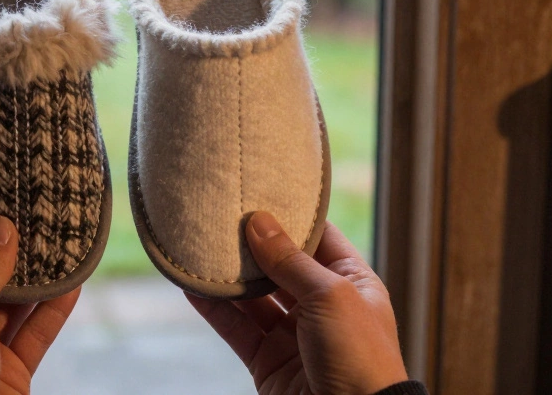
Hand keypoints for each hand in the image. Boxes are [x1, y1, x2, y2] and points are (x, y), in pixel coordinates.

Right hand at [189, 213, 408, 394]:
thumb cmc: (360, 358)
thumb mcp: (330, 296)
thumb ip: (290, 260)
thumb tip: (259, 222)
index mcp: (352, 283)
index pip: (319, 238)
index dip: (291, 215)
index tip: (260, 190)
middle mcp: (322, 306)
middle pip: (281, 265)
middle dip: (252, 244)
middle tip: (222, 214)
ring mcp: (294, 335)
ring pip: (254, 297)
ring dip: (229, 276)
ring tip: (199, 246)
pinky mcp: (268, 362)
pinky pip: (237, 328)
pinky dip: (214, 309)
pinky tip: (192, 287)